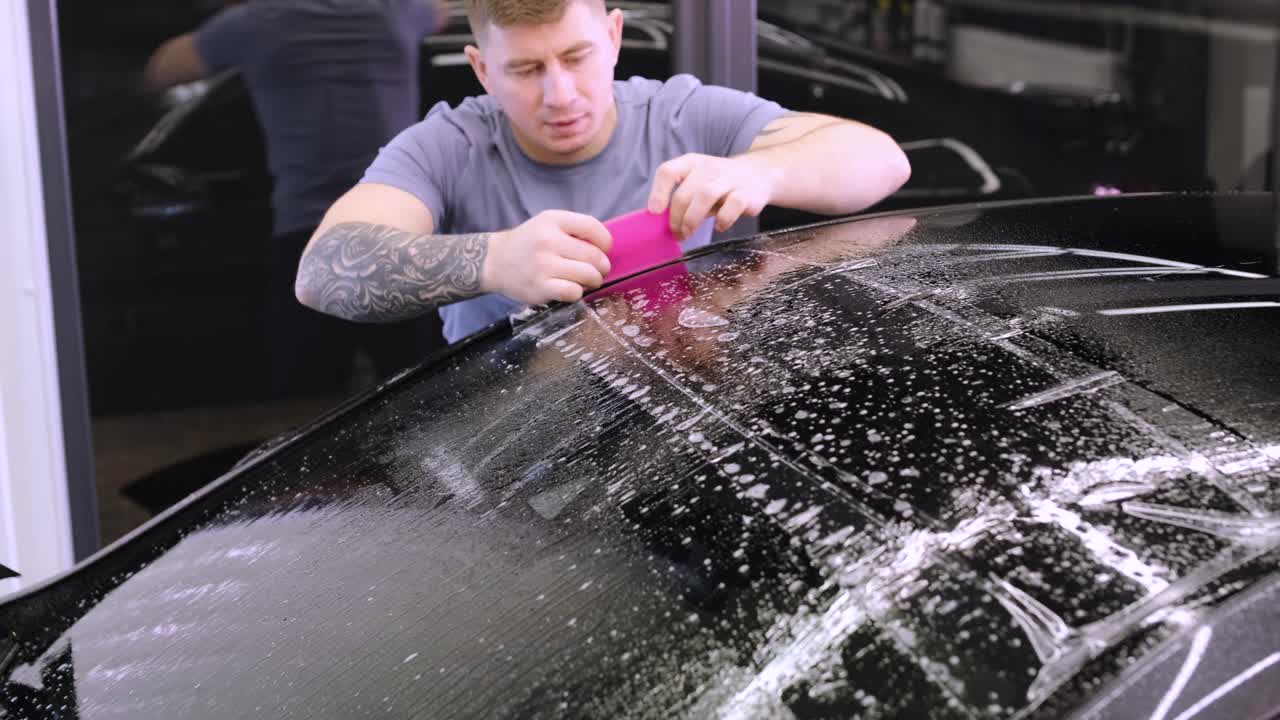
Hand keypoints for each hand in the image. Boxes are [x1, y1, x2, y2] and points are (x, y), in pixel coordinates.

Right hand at [482, 210, 612, 304]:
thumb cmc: (529, 243)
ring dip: (593, 280)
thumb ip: (575, 230)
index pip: (592, 227)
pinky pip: (574, 292)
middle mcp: (547, 240)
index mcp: (552, 220)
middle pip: (594, 256)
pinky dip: (577, 292)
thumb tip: (607, 248)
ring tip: (587, 280)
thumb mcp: (548, 224)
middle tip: (598, 270)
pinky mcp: (540, 287)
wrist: (495, 261)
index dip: (606, 242)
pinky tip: (571, 288)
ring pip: (588, 275)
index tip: (605, 249)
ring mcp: (543, 265)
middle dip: (602, 266)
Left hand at [647, 153, 776, 237]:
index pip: (668, 171)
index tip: (654, 212)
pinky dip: (722, 220)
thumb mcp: (697, 182)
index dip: (658, 192)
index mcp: (692, 163)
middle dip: (676, 218)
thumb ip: (681, 198)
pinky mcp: (747, 193)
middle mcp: (709, 167)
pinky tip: (719, 226)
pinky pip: (732, 206)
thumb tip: (660, 223)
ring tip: (689, 233)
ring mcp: (729, 179)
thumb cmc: (720, 184)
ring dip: (692, 219)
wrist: (759, 176)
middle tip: (676, 234)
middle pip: (684, 192)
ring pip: (705, 196)